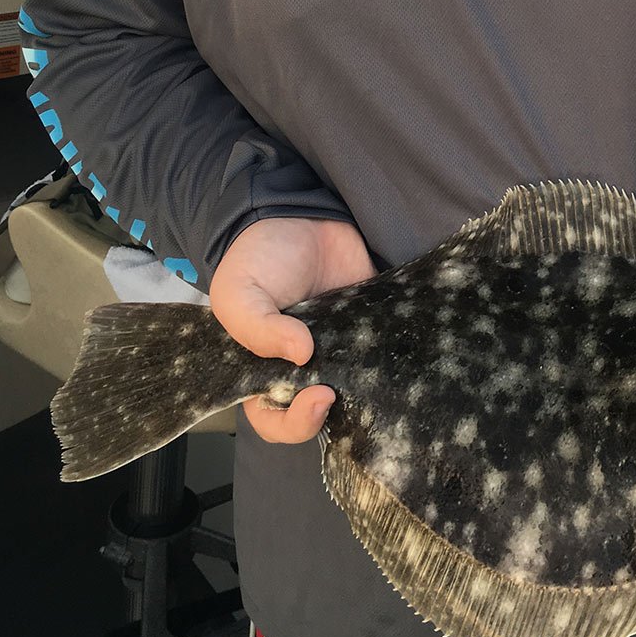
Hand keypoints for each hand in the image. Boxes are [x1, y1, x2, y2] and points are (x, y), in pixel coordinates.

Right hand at [209, 216, 373, 443]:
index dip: (295, 423)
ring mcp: (339, 352)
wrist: (300, 214)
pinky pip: (383, 355)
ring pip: (354, 392)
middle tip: (339, 390)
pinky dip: (391, 359)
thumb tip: (302, 354)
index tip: (319, 396)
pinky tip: (397, 355)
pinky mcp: (369, 330)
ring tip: (372, 375)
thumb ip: (258, 328)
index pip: (275, 421)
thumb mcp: (238, 292)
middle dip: (331, 413)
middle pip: (319, 416)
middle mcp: (302, 371)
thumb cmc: (259, 258)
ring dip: (365, 391)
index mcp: (262, 372)